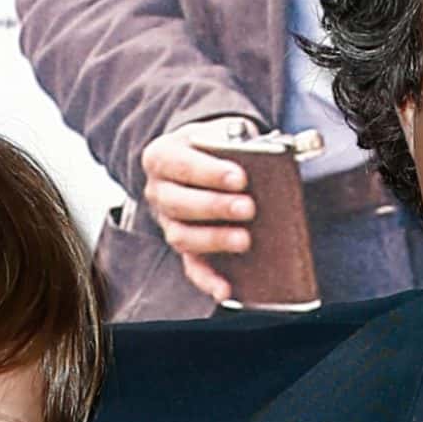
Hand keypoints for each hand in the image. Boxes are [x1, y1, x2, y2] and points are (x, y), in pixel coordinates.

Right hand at [139, 115, 260, 304]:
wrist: (199, 158)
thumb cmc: (214, 146)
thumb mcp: (219, 132)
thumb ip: (234, 141)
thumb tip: (264, 157)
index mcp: (161, 156)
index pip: (180, 164)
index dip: (210, 172)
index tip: (240, 177)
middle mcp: (158, 191)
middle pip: (178, 203)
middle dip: (216, 206)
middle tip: (248, 207)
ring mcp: (168, 222)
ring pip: (181, 236)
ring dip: (214, 240)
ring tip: (245, 240)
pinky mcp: (183, 246)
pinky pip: (190, 266)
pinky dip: (207, 280)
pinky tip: (226, 289)